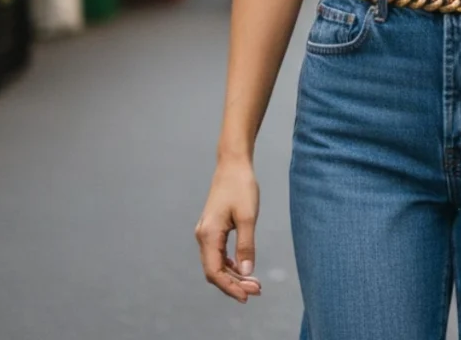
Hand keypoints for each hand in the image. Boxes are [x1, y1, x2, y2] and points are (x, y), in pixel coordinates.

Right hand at [195, 156, 262, 302]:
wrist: (233, 164)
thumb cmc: (241, 186)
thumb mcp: (248, 216)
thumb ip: (246, 245)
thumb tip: (247, 271)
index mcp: (209, 235)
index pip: (215, 272)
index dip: (230, 287)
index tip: (248, 296)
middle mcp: (203, 236)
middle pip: (214, 271)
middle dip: (234, 283)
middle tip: (257, 289)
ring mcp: (206, 232)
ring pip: (216, 264)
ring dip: (233, 275)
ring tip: (254, 282)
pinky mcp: (212, 228)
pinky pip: (217, 254)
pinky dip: (230, 264)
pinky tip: (243, 267)